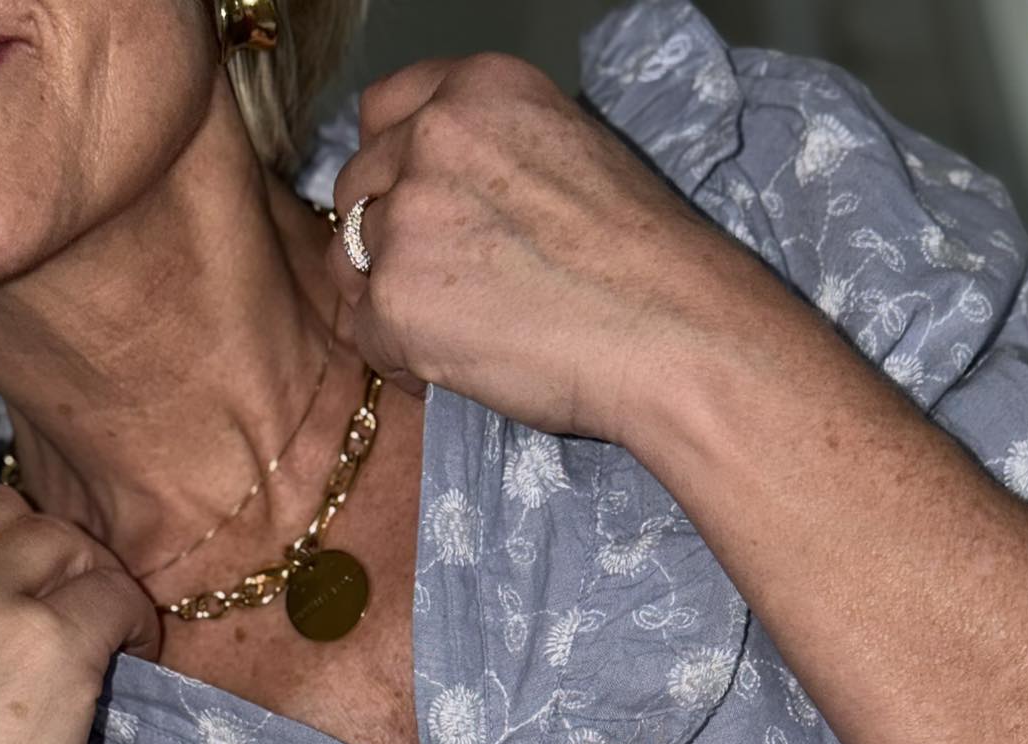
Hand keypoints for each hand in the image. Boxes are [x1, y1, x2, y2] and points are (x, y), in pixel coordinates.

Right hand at [0, 487, 158, 743]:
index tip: (15, 576)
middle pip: (2, 512)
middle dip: (45, 546)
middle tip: (75, 597)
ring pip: (64, 540)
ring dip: (96, 576)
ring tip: (113, 627)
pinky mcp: (52, 642)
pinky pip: (115, 594)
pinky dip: (136, 617)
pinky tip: (138, 652)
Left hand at [328, 54, 757, 444]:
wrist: (674, 333)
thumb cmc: (645, 263)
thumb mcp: (570, 153)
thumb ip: (494, 155)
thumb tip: (451, 199)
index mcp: (479, 89)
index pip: (382, 112)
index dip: (392, 169)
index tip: (413, 209)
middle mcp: (433, 136)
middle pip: (358, 187)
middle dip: (386, 241)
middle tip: (443, 292)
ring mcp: (408, 217)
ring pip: (352, 262)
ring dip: (391, 302)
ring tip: (455, 337)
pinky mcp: (398, 299)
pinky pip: (364, 334)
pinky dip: (400, 360)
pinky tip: (454, 370)